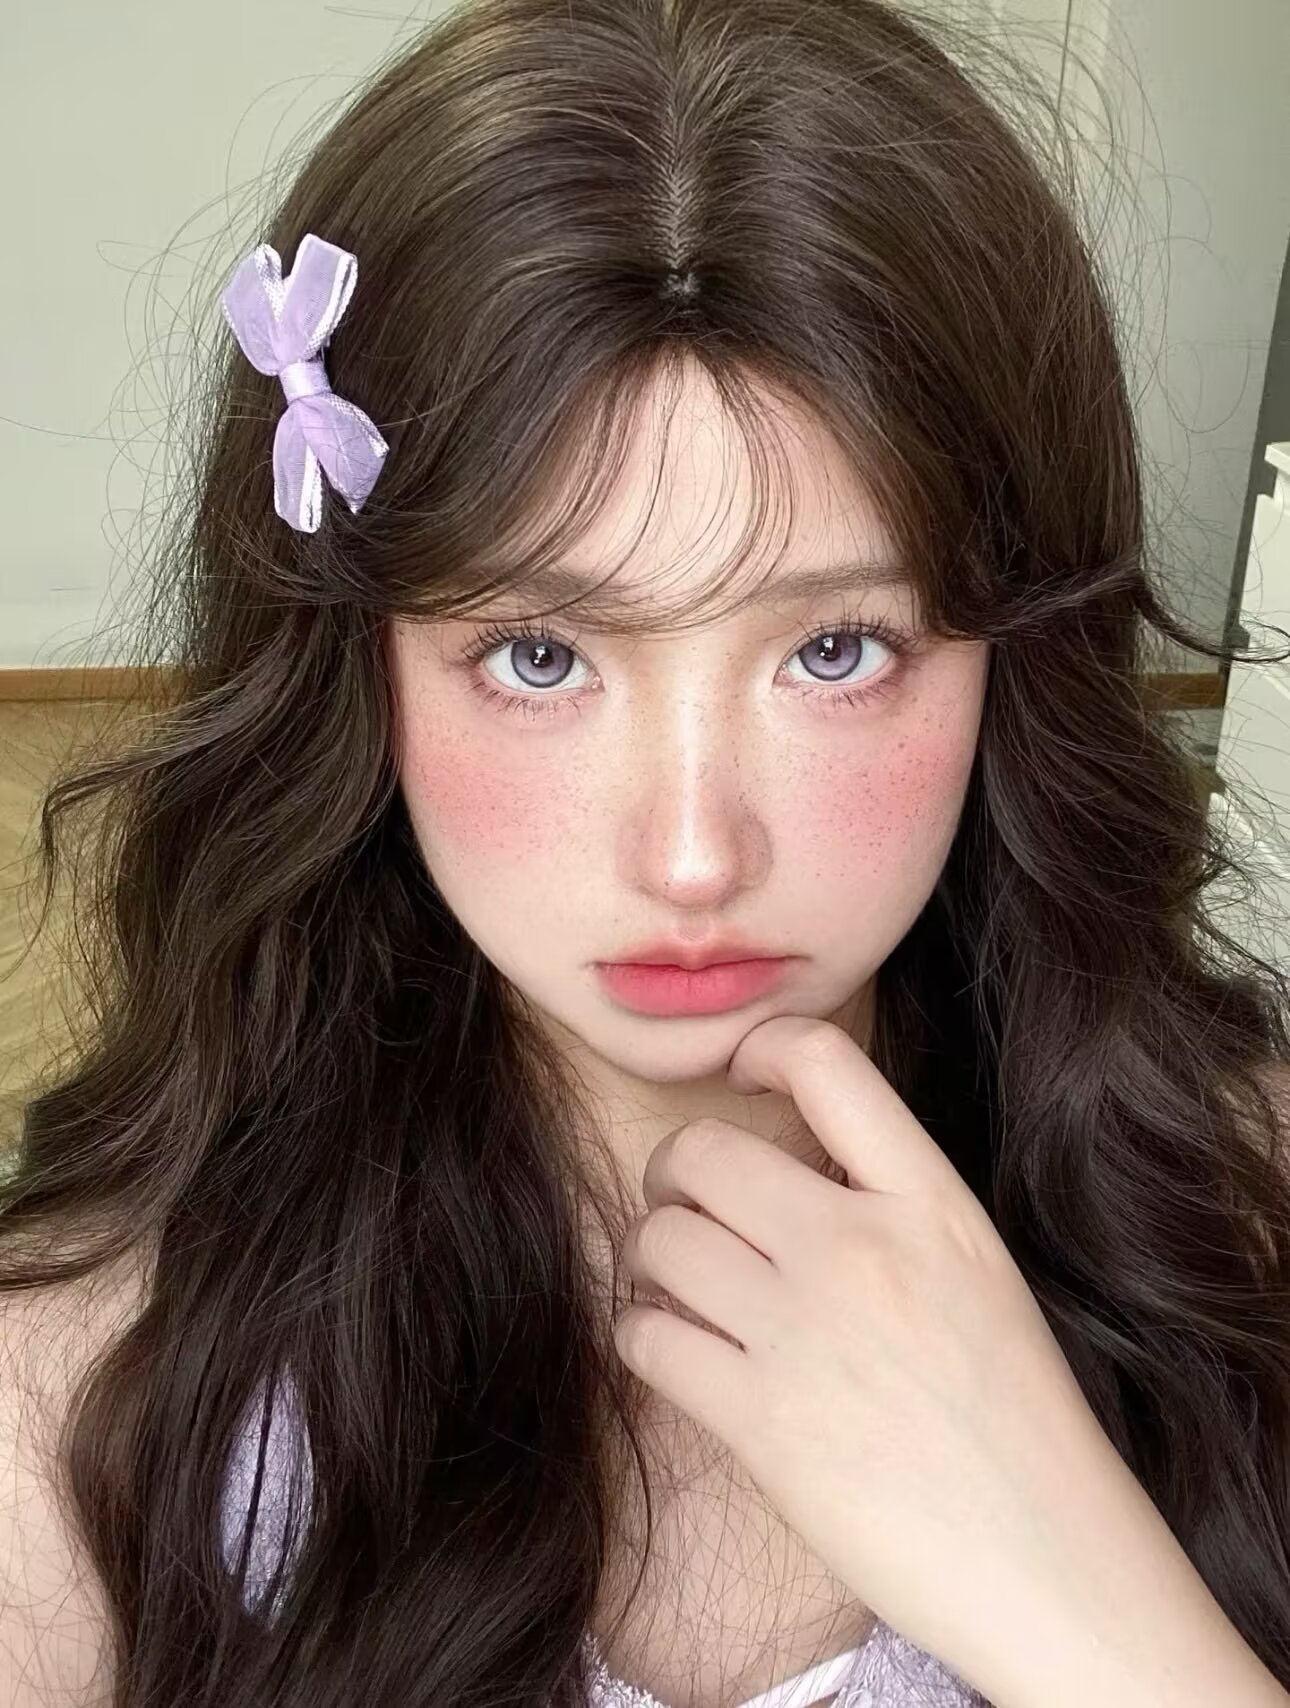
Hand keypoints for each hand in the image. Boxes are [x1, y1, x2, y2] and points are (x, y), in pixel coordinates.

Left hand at [610, 1015, 1182, 1699]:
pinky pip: (645, 1337)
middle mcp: (861, 1248)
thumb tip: (788, 1169)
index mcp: (931, 1203)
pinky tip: (674, 1349)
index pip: (824, 1062)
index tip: (742, 1075)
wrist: (1049, 1561)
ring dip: (652, 1257)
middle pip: (704, 1151)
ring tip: (679, 1284)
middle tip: (687, 1205)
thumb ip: (890, 1204)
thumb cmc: (1018, 1420)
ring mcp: (805, 1331)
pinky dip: (643, 1336)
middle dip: (674, 1174)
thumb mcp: (976, 1270)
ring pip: (659, 1240)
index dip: (760, 1047)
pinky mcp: (759, 1420)